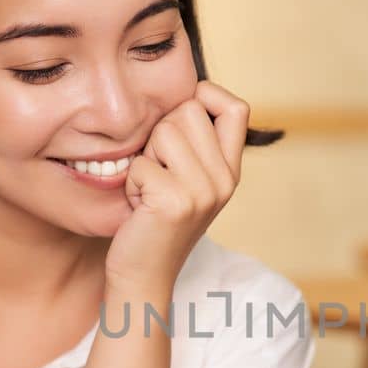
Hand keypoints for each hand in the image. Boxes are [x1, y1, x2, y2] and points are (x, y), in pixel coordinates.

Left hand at [105, 81, 247, 294]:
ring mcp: (204, 192)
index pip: (236, 107)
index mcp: (231, 170)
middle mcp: (225, 179)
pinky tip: (140, 206)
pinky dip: (131, 182)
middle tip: (158, 170)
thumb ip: (194, 144)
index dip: (204, 97)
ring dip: (144, 156)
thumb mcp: (186, 180)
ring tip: (149, 187)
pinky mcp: (177, 203)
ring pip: (164, 131)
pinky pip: (141, 164)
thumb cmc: (155, 221)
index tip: (181, 119)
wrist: (144, 275)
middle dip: (160, 131)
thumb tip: (183, 92)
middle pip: (189, 110)